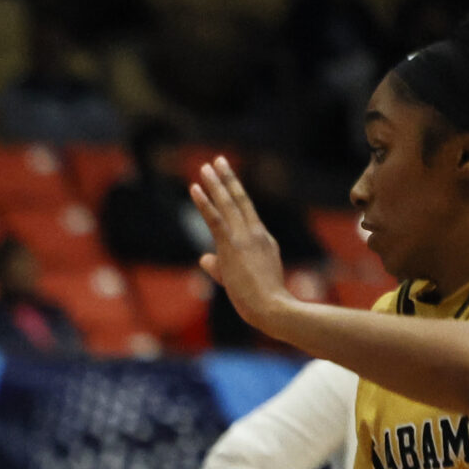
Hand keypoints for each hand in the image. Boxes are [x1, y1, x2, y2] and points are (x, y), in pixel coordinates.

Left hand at [189, 157, 292, 337]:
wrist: (272, 307)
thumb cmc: (260, 299)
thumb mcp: (241, 278)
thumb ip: (219, 265)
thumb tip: (204, 258)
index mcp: (262, 239)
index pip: (246, 212)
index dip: (235, 193)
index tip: (227, 178)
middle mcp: (255, 233)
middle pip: (239, 200)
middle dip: (227, 179)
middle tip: (217, 161)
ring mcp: (245, 237)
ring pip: (228, 204)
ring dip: (216, 183)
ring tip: (206, 166)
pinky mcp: (233, 245)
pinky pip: (216, 218)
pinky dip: (205, 202)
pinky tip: (196, 187)